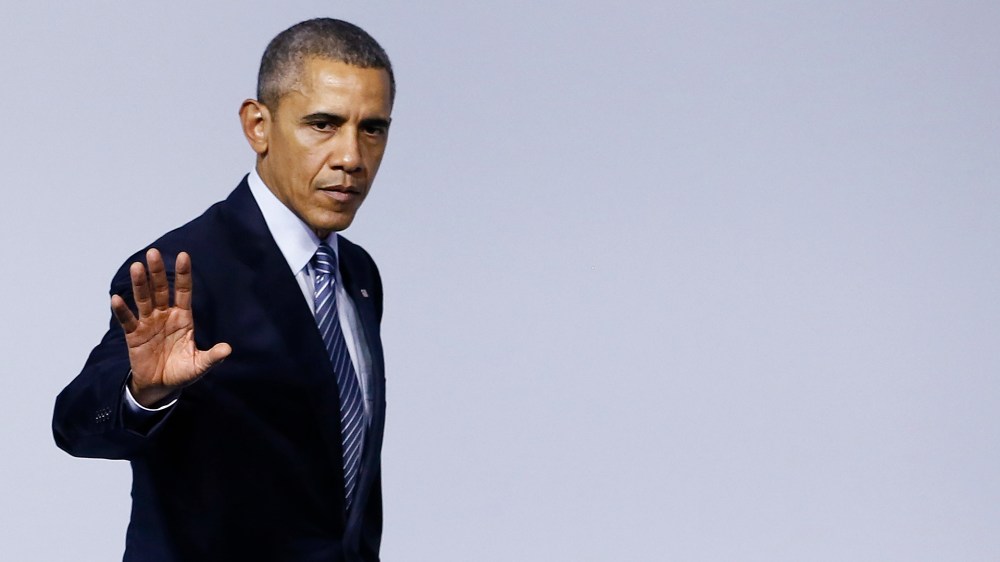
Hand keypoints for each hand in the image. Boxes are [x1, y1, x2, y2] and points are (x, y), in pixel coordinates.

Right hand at [111, 248, 231, 407]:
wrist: (161, 387)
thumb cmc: (182, 372)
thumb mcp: (199, 365)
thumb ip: (212, 357)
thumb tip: (227, 350)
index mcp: (183, 318)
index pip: (183, 292)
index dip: (183, 275)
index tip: (183, 255)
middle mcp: (165, 316)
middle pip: (161, 290)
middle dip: (158, 272)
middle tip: (154, 253)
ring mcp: (148, 324)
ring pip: (143, 300)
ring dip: (140, 284)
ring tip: (136, 267)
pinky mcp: (134, 335)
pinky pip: (127, 321)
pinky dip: (122, 311)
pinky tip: (115, 299)